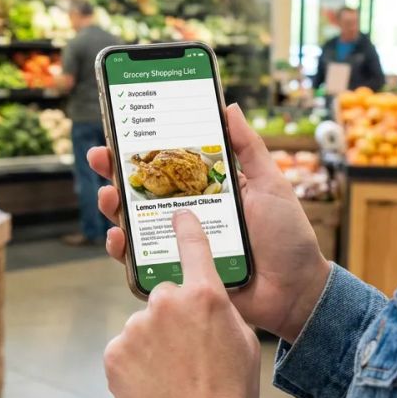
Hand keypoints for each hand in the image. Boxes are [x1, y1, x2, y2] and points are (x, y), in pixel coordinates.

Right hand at [89, 104, 330, 342]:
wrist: (296, 291)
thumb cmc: (287, 237)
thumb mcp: (270, 184)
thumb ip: (249, 148)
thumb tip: (230, 106)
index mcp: (206, 189)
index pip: (167, 164)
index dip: (141, 148)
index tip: (120, 130)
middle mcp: (187, 214)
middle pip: (142, 190)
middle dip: (115, 173)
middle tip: (101, 158)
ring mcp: (179, 243)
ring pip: (135, 222)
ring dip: (113, 207)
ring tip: (108, 196)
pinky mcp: (176, 272)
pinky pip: (141, 261)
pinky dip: (123, 250)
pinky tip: (117, 237)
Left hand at [104, 210, 260, 397]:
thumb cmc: (229, 394)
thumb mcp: (243, 342)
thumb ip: (221, 311)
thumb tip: (208, 300)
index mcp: (205, 296)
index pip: (193, 246)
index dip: (185, 227)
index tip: (177, 215)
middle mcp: (167, 303)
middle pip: (164, 296)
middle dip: (172, 318)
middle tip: (186, 351)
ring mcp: (137, 326)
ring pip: (143, 325)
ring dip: (153, 343)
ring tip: (171, 375)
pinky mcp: (115, 351)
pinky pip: (125, 348)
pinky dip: (135, 362)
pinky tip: (153, 382)